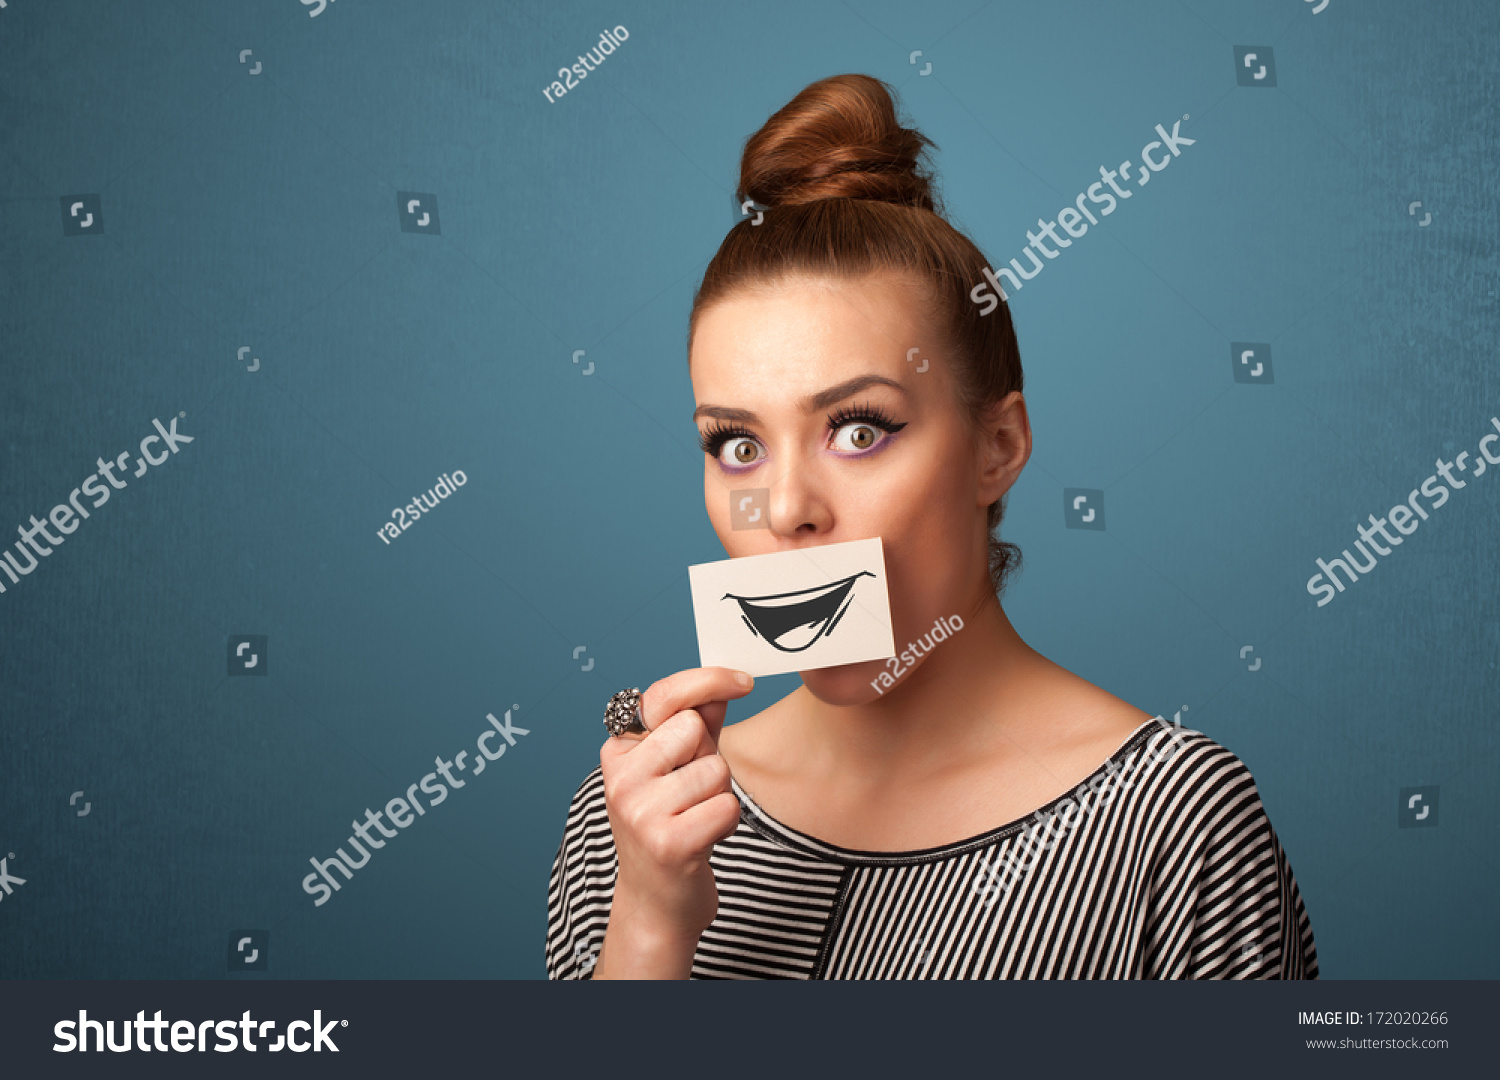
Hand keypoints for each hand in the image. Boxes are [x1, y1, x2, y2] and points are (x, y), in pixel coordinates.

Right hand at [592, 666, 753, 978]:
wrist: (656, 904)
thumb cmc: (672, 827)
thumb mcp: (680, 769)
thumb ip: (699, 725)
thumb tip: (722, 686)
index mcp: (618, 752)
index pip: (663, 697)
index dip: (707, 681)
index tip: (743, 681)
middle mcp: (620, 777)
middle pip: (695, 729)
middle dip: (708, 756)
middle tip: (691, 792)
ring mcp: (640, 810)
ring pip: (716, 769)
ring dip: (718, 795)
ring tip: (694, 818)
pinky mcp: (669, 842)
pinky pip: (726, 807)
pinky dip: (727, 824)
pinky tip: (703, 840)